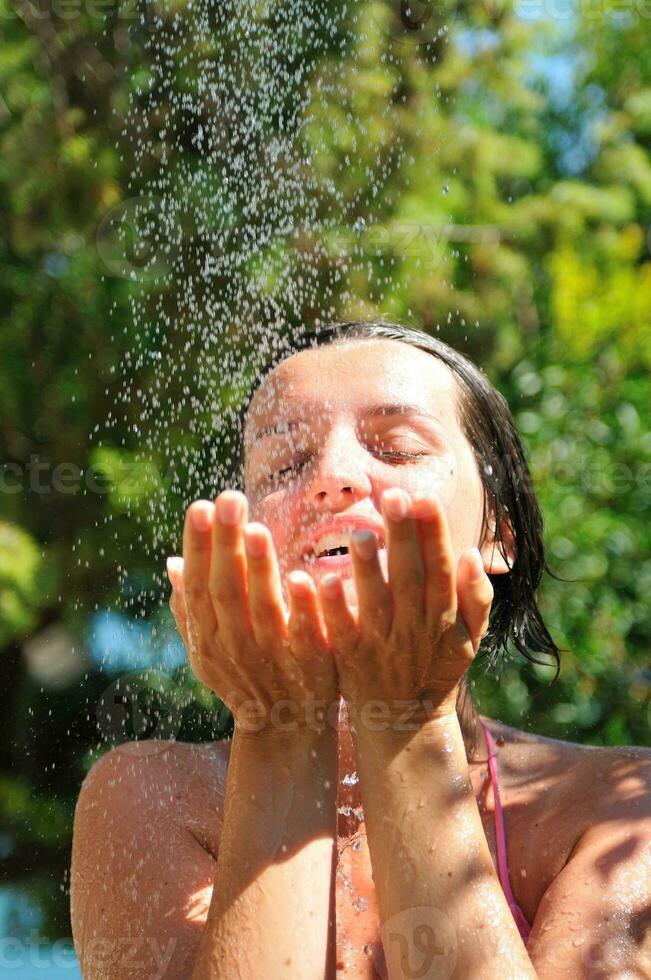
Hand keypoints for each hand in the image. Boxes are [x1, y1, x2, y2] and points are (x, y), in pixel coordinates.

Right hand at [166, 490, 337, 734]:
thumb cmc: (247, 675)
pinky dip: (304, 609)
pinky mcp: (311, 667)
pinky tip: (305, 577)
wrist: (285, 730)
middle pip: (226, 590)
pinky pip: (306, 635)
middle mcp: (234, 647)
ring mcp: (272, 658)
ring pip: (262, 610)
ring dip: (259, 569)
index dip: (199, 546)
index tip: (201, 505)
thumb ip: (191, 608)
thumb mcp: (210, 647)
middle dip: (226, 544)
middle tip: (230, 498)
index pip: (198, 584)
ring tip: (258, 528)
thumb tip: (171, 562)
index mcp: (208, 637)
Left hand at [315, 488, 493, 728]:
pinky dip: (333, 608)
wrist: (404, 722)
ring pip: (377, 603)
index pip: (441, 567)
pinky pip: (341, 631)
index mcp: (443, 615)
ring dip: (370, 569)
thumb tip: (472, 554)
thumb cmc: (435, 668)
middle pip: (410, 576)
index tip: (424, 497)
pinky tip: (321, 580)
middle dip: (404, 536)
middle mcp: (414, 627)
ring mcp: (381, 643)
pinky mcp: (349, 657)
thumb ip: (475, 597)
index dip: (434, 533)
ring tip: (362, 534)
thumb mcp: (468, 637)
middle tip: (395, 496)